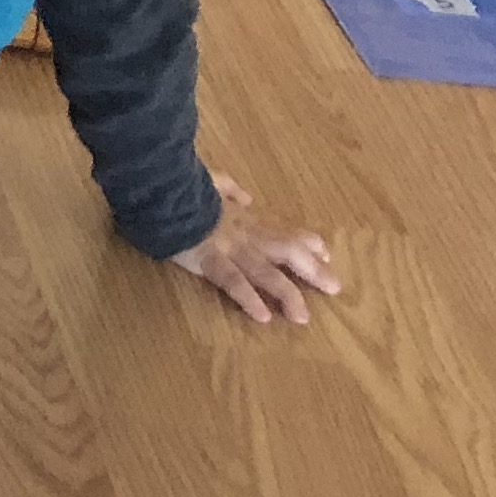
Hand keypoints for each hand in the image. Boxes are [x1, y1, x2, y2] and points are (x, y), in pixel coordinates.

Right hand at [165, 171, 339, 325]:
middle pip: (287, 251)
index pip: (284, 230)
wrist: (160, 187)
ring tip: (302, 318)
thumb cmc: (182, 184)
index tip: (325, 253)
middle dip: (312, 270)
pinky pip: (232, 281)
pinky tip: (262, 316)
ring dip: (287, 294)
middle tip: (335, 288)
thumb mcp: (208, 179)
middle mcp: (245, 234)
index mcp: (245, 218)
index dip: (307, 242)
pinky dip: (248, 298)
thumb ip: (227, 187)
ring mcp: (229, 248)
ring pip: (265, 273)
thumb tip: (244, 195)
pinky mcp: (208, 260)